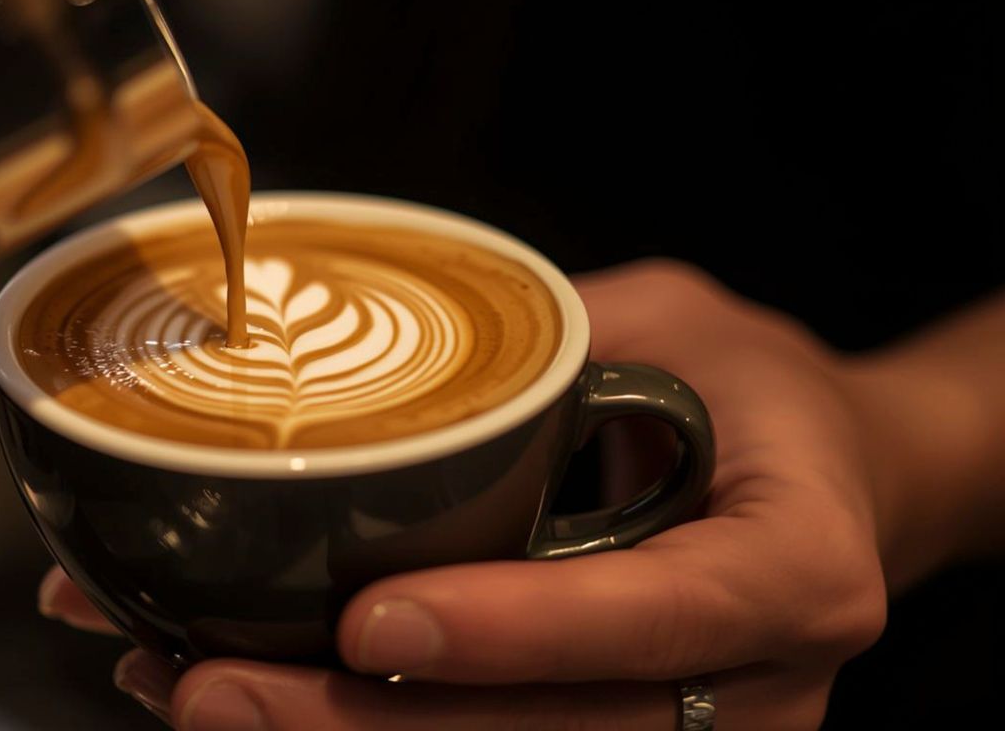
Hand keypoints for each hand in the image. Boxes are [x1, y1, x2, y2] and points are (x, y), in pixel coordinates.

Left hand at [42, 260, 906, 729]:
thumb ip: (539, 345)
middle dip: (364, 722)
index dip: (514, 632)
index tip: (368, 619)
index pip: (656, 618)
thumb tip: (340, 332)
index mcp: (793, 568)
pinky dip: (362, 727)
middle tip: (209, 682)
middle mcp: (753, 689)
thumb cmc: (746, 393)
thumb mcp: (668, 323)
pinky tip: (244, 693)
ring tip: (184, 688)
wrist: (828, 486)